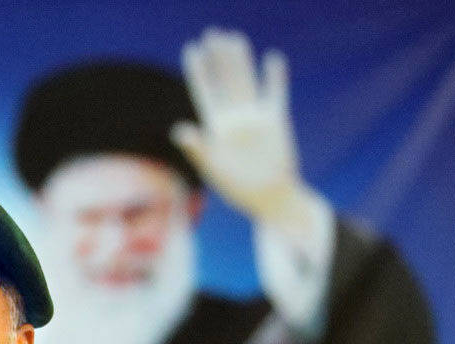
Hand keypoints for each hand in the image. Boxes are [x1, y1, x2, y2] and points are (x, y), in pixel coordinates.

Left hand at [171, 28, 304, 224]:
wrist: (269, 198)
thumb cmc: (238, 188)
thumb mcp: (213, 167)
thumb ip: (197, 147)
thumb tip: (178, 129)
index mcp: (215, 127)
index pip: (204, 92)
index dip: (199, 71)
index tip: (192, 50)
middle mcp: (234, 118)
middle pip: (225, 81)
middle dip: (219, 58)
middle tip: (213, 34)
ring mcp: (255, 117)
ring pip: (246, 82)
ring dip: (241, 61)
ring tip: (234, 38)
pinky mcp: (276, 120)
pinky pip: (275, 93)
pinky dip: (275, 77)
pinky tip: (272, 59)